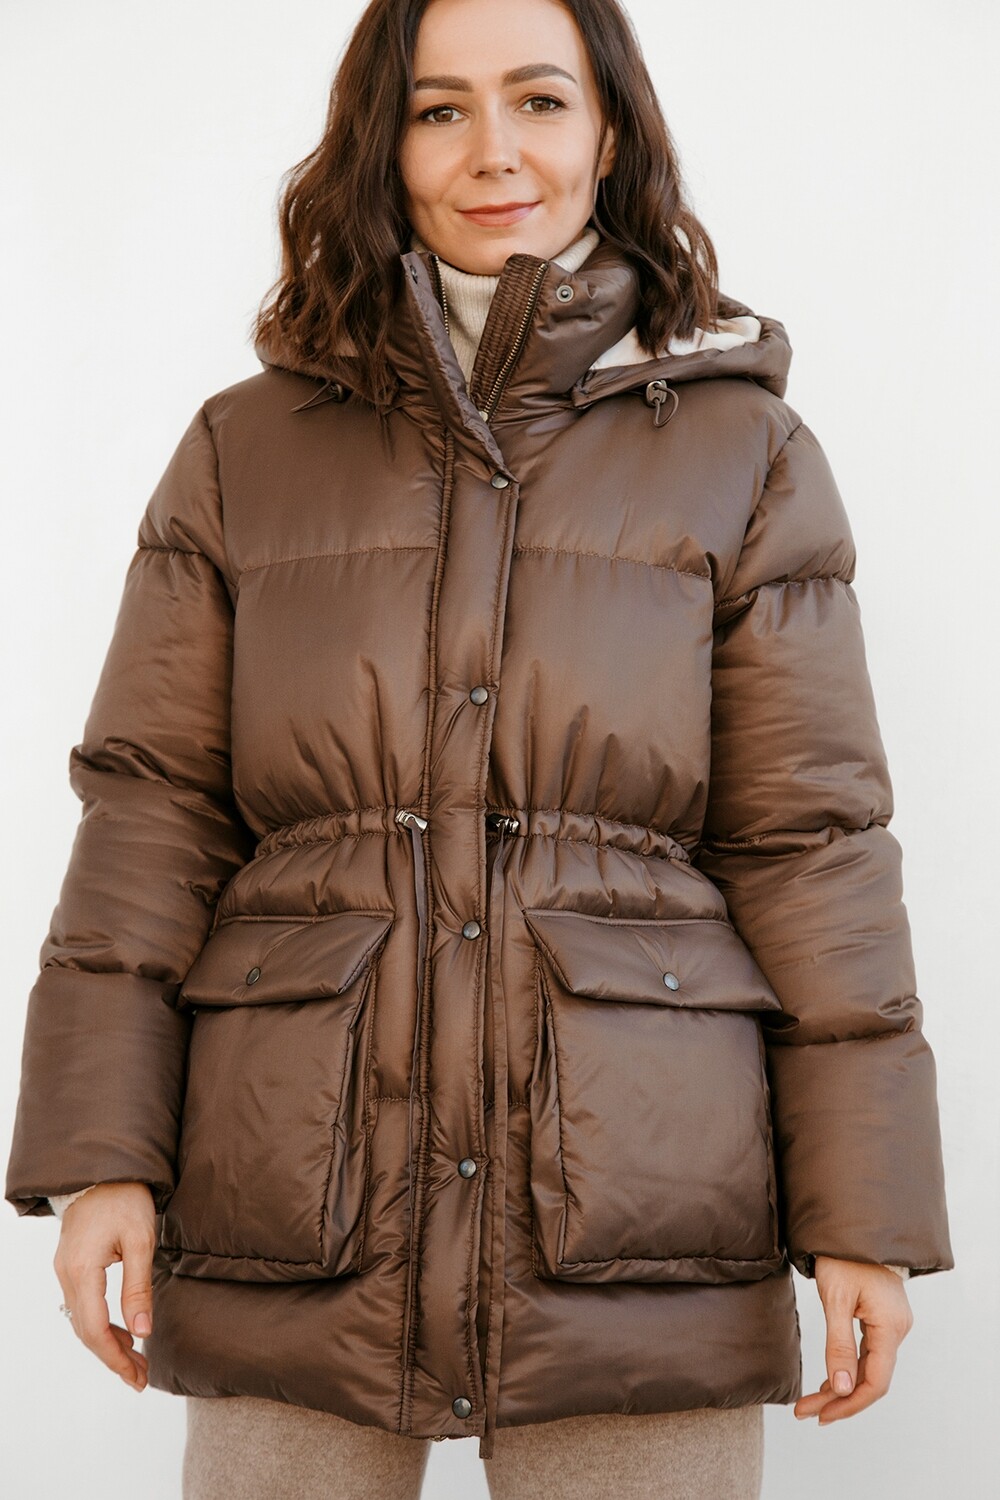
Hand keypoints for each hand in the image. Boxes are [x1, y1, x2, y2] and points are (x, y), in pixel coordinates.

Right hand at [53, 1182, 155, 1392]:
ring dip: (108, 1343)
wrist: (103, 1169)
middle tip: (141, 1377)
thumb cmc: (125, 1199)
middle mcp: (67, 1275)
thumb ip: (138, 1289)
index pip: (95, 1329)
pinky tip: (122, 1332)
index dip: (115, 1358)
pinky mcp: (71, 1266)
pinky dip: (101, 1325)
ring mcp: (65, 1271)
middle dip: (113, 1357)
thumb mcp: (140, 1241)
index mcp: (82, 1271)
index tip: (138, 1376)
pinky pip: (83, 1306)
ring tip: (136, 1361)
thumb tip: (143, 1333)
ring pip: (82, 1322)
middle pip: (86, 1331)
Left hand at [793, 1256, 912, 1425]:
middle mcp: (897, 1329)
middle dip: (838, 1399)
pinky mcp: (882, 1318)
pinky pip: (868, 1353)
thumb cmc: (843, 1257)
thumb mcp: (836, 1299)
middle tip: (804, 1412)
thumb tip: (841, 1389)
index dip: (849, 1404)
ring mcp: (892, 1324)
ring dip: (840, 1386)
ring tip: (810, 1402)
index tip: (820, 1415)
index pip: (875, 1382)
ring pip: (867, 1368)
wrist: (854, 1225)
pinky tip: (829, 1380)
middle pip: (870, 1378)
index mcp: (890, 1327)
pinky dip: (847, 1368)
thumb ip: (839, 1345)